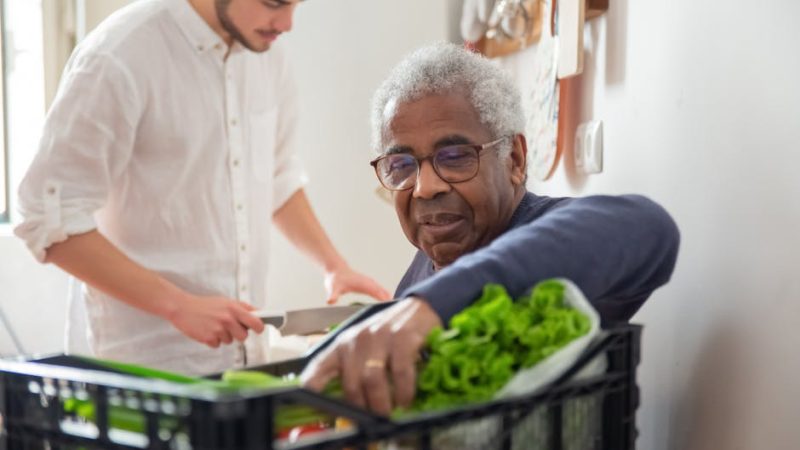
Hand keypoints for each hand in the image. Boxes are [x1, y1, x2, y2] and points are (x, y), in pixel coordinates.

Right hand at [166, 294, 264, 347]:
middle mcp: (227, 319)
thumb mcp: (226, 301)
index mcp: (234, 308)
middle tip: (230, 327)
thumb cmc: (205, 305)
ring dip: (224, 336)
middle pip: (244, 336)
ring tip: (214, 326)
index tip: (259, 329)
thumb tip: (259, 313)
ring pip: (230, 341)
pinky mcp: (208, 338)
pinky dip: (213, 340)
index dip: (259, 327)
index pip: (255, 322)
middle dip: (238, 334)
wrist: (182, 308)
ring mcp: (218, 329)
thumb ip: (243, 308)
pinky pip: (218, 344)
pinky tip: (207, 330)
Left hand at [301, 297, 441, 414]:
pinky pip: (399, 372)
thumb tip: (347, 408)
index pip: (318, 368)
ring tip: (387, 415)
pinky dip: (403, 392)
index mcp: (341, 345)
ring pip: (372, 380)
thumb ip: (352, 372)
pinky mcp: (402, 337)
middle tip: (370, 421)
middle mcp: (356, 340)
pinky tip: (405, 400)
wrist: (418, 309)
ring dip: (380, 404)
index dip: (313, 389)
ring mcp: (378, 337)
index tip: (316, 408)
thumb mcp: (363, 349)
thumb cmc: (387, 335)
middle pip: (350, 384)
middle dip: (361, 409)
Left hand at [324, 265, 391, 303]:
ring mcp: (370, 283)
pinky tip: (389, 303)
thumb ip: (333, 295)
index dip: (384, 299)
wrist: (336, 270)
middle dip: (390, 301)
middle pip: (383, 292)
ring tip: (397, 309)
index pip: (377, 292)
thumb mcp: (333, 288)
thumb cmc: (335, 279)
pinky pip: (381, 291)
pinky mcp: (369, 285)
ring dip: (389, 299)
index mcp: (363, 284)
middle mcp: (369, 282)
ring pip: (384, 291)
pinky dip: (386, 296)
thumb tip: (330, 301)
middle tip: (397, 311)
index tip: (391, 306)